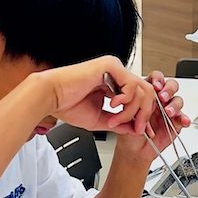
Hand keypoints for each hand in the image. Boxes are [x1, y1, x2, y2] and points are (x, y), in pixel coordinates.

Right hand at [33, 56, 155, 135]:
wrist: (52, 97)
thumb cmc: (67, 105)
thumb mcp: (100, 120)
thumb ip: (119, 123)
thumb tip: (135, 129)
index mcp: (113, 85)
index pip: (139, 98)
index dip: (143, 116)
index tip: (141, 131)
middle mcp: (116, 74)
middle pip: (146, 93)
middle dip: (144, 115)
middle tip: (137, 129)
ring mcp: (114, 68)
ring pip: (141, 90)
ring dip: (131, 111)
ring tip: (115, 120)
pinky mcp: (110, 65)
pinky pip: (131, 85)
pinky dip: (125, 101)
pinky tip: (112, 106)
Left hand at [115, 71, 190, 164]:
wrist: (135, 150)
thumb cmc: (130, 132)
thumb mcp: (126, 116)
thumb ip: (131, 107)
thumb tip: (132, 98)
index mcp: (148, 93)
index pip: (156, 79)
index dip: (158, 79)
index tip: (155, 85)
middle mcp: (160, 100)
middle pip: (171, 86)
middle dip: (168, 89)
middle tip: (163, 97)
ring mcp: (169, 111)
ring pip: (178, 100)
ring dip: (174, 105)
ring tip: (168, 112)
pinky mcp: (176, 123)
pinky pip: (183, 118)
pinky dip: (184, 118)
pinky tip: (183, 121)